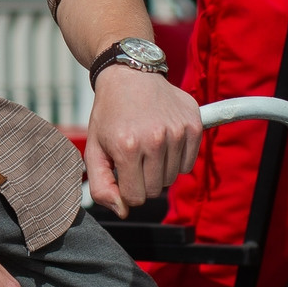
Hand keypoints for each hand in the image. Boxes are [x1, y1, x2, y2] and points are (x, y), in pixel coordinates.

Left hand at [83, 66, 201, 217]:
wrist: (129, 75)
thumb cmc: (109, 114)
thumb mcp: (93, 148)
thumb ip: (101, 186)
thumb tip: (123, 211)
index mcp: (127, 147)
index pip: (135, 197)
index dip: (126, 188)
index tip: (122, 170)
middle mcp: (155, 140)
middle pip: (155, 190)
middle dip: (142, 179)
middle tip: (134, 156)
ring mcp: (177, 132)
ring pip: (172, 178)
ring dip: (159, 169)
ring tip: (148, 144)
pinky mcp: (193, 125)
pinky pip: (188, 164)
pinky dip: (176, 158)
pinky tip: (163, 140)